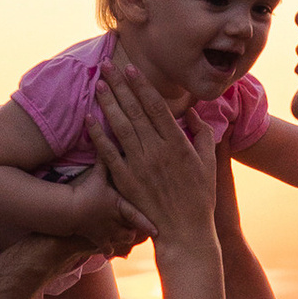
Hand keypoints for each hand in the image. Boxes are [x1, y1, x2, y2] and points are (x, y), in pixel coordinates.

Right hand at [52, 167, 149, 261]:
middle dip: (140, 232)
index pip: (138, 215)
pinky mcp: (97, 239)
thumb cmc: (84, 190)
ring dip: (127, 239)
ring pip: (123, 240)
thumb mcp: (97, 174)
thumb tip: (110, 140)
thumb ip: (106, 160)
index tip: (158, 230)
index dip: (149, 223)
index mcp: (120, 206)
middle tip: (148, 231)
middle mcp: (117, 222)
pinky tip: (112, 250)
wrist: (68, 209)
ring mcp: (107, 233)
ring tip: (131, 237)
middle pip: (134, 231)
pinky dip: (110, 250)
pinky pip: (107, 248)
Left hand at [93, 59, 219, 258]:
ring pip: (120, 127)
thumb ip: (203, 135)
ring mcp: (139, 166)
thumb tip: (193, 113)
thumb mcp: (208, 164)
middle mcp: (156, 151)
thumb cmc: (200, 198)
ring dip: (108, 104)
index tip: (132, 69)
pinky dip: (98, 136)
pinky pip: (108, 154)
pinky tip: (89, 120)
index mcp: (177, 144)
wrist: (184, 232)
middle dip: (121, 86)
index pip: (156, 107)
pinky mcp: (126, 181)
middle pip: (135, 111)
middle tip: (108, 65)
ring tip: (99, 84)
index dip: (142, 86)